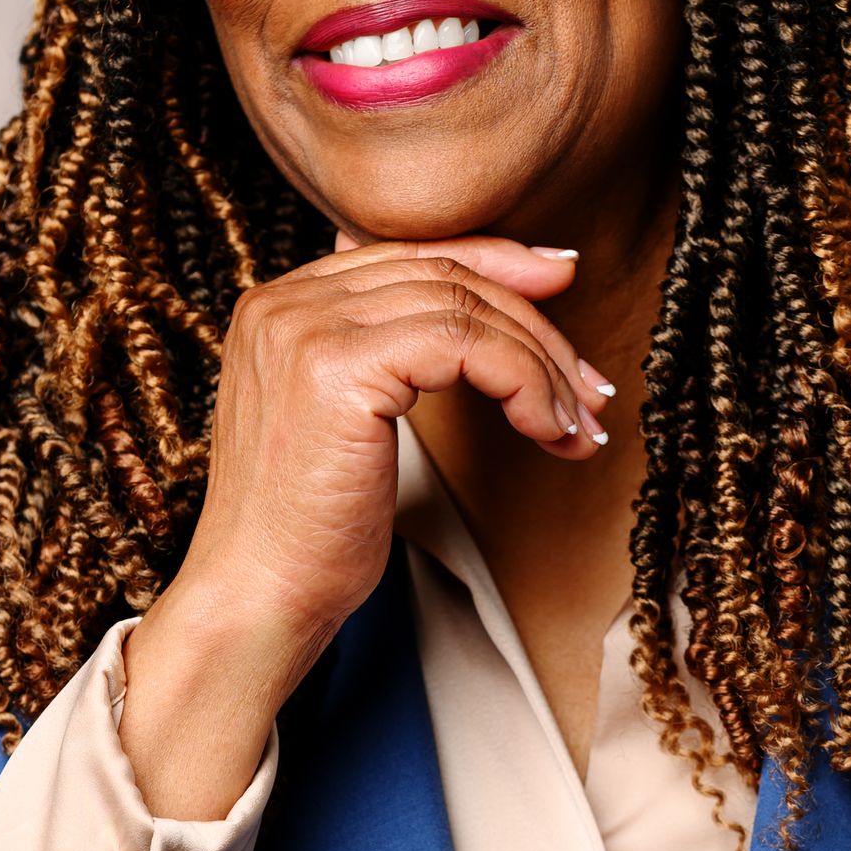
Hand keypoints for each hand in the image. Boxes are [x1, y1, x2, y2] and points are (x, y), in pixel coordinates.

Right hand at [117, 230, 614, 818]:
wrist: (261, 598)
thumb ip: (394, 350)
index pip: (412, 252)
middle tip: (589, 386)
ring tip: (577, 424)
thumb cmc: (313, 529)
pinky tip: (545, 429)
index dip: (497, 261)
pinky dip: (524, 381)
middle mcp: (285, 301)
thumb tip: (489, 296)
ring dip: (541, 365)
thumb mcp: (355, 420)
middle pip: (445, 274)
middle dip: (535, 324)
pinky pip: (465, 344)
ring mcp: (306, 328)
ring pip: (465, 307)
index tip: (562, 281)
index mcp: (281, 303)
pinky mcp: (338, 366)